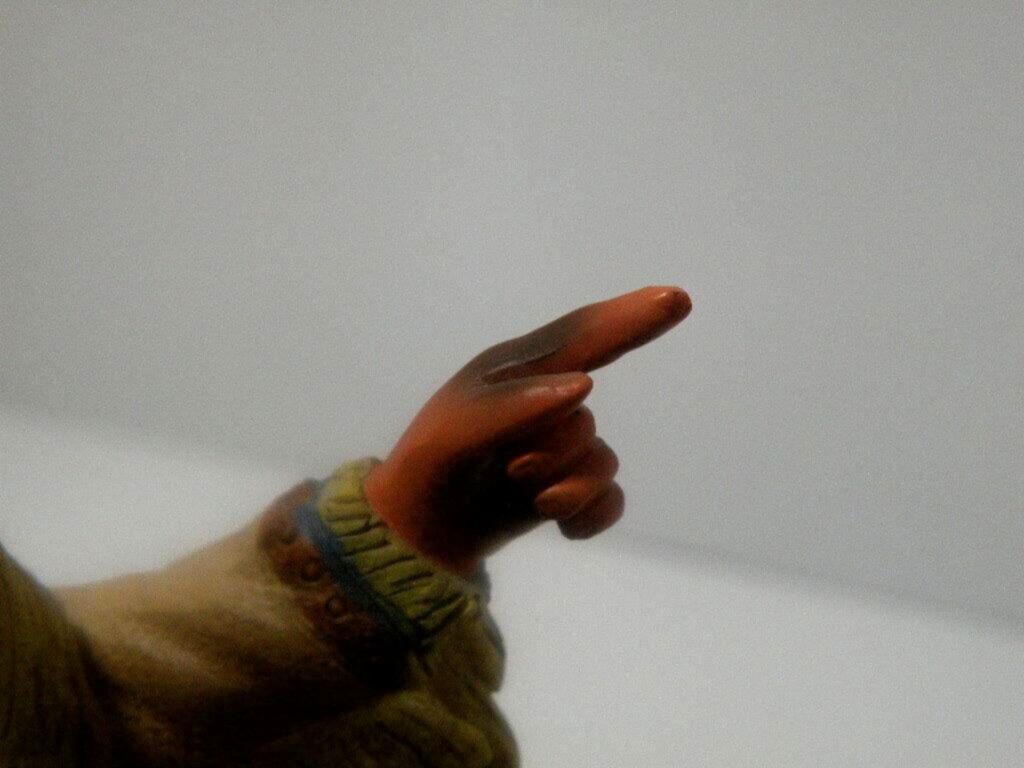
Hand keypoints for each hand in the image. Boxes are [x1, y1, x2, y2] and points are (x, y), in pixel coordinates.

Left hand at [363, 285, 691, 573]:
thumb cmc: (431, 466)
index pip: (584, 335)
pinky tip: (561, 525)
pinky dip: (589, 516)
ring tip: (520, 492)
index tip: (674, 297)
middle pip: (585, 420)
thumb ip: (515, 406)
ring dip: (564, 488)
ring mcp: (563, 448)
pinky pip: (611, 499)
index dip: (630, 316)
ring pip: (600, 463)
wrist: (421, 532)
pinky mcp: (573, 490)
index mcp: (520, 370)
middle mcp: (549, 400)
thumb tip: (585, 385)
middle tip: (508, 467)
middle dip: (550, 452)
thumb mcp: (455, 431)